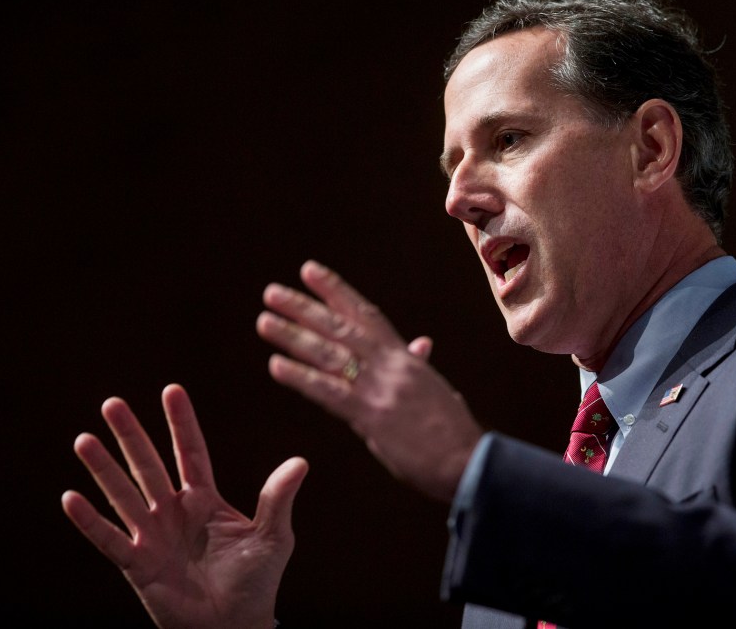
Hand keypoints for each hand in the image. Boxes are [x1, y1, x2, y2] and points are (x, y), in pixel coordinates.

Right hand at [61, 384, 307, 628]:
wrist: (234, 628)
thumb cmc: (256, 583)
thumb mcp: (272, 537)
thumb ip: (278, 498)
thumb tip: (301, 462)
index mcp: (206, 500)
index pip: (191, 452)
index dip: (181, 424)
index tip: (171, 390)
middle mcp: (174, 512)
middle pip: (149, 465)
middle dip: (132, 435)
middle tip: (112, 403)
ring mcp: (153, 536)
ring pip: (124, 494)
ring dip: (104, 468)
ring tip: (84, 439)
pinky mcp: (137, 566)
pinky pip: (109, 539)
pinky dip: (90, 521)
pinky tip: (71, 497)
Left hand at [256, 260, 483, 501]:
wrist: (470, 462)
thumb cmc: (454, 434)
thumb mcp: (435, 391)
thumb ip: (418, 367)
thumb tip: (420, 345)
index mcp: (407, 360)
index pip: (367, 315)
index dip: (337, 291)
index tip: (310, 272)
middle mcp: (393, 365)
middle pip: (342, 328)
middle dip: (305, 307)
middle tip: (272, 292)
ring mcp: (382, 389)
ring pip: (331, 353)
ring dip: (294, 336)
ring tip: (265, 321)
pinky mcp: (373, 417)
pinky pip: (331, 392)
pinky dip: (301, 377)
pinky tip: (276, 365)